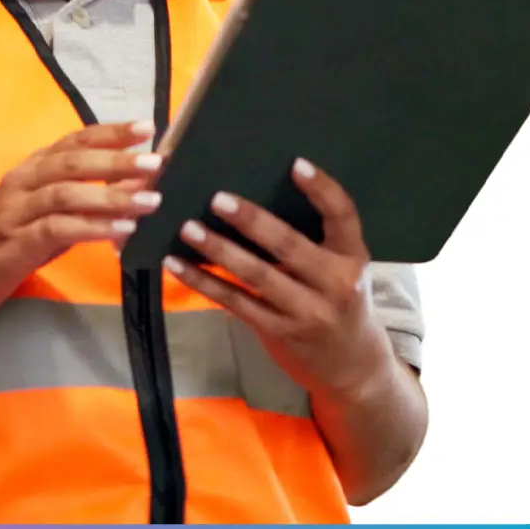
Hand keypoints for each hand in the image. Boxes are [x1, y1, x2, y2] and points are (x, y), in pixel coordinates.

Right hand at [0, 121, 163, 318]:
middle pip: (73, 161)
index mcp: (33, 168)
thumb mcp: (52, 215)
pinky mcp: (14, 243)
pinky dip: (90, 228)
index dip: (111, 132)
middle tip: (155, 161)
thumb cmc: (8, 240)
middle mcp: (23, 182)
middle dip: (117, 160)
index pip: (75, 140)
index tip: (147, 127)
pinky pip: (56, 229)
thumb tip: (137, 185)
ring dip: (110, 196)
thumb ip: (89, 199)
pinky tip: (119, 231)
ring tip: (148, 201)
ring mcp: (16, 211)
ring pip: (66, 193)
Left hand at [162, 157, 393, 396]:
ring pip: (257, 276)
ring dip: (219, 250)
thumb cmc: (338, 296)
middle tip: (217, 198)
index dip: (322, 189)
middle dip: (252, 222)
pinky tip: (177, 264)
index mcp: (352, 256)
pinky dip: (204, 282)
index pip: (342, 216)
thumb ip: (313, 236)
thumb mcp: (340, 265)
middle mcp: (334, 284)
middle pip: (289, 246)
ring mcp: (306, 311)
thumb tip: (255, 186)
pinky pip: (235, 303)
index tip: (296, 163)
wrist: (352, 364)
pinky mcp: (278, 331)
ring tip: (188, 228)